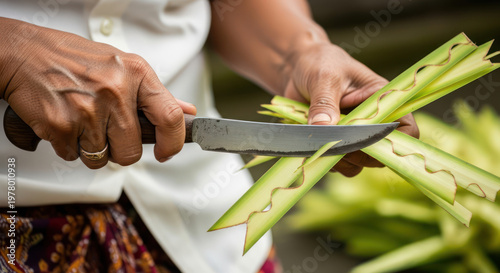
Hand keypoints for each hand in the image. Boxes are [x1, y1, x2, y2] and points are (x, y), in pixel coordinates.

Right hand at [0, 18, 195, 168]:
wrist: (25, 53)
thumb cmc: (75, 60)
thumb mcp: (124, 67)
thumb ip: (157, 95)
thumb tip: (187, 112)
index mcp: (136, 73)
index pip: (170, 117)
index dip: (172, 143)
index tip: (166, 152)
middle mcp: (115, 91)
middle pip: (131, 151)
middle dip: (119, 150)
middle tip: (105, 130)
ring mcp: (88, 110)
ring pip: (100, 158)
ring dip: (91, 149)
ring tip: (82, 121)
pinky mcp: (61, 125)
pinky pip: (73, 156)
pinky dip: (68, 146)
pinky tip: (66, 121)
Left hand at [282, 41, 418, 176]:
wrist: (297, 68)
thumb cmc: (319, 63)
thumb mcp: (325, 78)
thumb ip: (325, 103)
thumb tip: (323, 128)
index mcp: (382, 100)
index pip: (406, 130)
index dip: (394, 143)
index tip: (368, 143)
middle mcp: (372, 122)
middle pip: (380, 154)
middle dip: (359, 154)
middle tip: (335, 142)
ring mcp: (352, 136)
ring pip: (357, 164)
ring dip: (339, 160)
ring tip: (320, 141)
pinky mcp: (334, 143)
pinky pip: (335, 163)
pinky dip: (323, 159)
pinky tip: (310, 142)